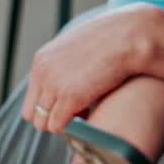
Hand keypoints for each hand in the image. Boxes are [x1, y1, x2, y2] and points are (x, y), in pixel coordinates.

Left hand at [23, 4, 163, 132]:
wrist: (131, 35)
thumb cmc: (115, 39)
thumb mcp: (81, 45)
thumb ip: (68, 61)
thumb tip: (72, 75)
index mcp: (43, 59)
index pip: (32, 96)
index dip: (50, 105)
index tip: (70, 104)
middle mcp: (43, 72)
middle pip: (32, 114)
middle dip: (52, 118)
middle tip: (77, 112)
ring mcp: (54, 85)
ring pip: (44, 123)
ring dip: (63, 123)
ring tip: (85, 113)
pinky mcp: (71, 97)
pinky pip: (58, 126)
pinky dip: (72, 128)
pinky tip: (89, 115)